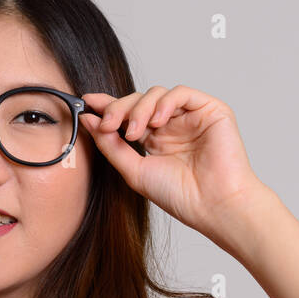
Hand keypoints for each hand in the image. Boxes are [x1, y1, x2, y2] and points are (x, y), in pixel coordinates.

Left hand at [79, 85, 267, 242]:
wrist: (212, 205)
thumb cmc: (178, 195)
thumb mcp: (133, 170)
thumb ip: (110, 145)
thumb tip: (88, 120)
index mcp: (154, 139)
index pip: (128, 115)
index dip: (107, 105)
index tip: (86, 103)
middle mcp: (171, 125)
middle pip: (138, 101)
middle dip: (118, 108)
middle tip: (107, 124)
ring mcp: (189, 117)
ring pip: (156, 94)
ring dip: (139, 108)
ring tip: (134, 132)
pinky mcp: (210, 110)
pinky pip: (181, 93)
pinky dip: (165, 102)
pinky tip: (157, 121)